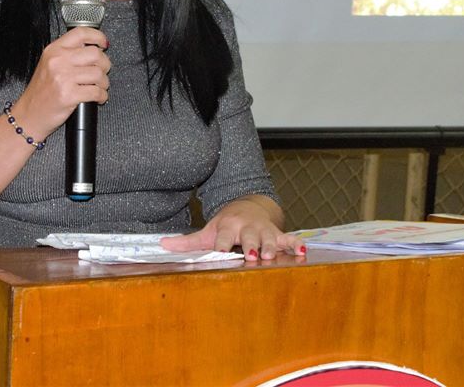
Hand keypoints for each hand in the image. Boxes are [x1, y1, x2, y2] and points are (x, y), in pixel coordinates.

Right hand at [11, 26, 110, 137]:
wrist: (29, 114)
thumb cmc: (40, 92)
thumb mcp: (48, 65)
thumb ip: (67, 54)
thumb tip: (92, 48)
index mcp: (53, 50)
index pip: (80, 33)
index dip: (97, 36)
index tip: (103, 43)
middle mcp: (58, 61)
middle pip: (95, 53)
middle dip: (104, 64)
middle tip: (102, 71)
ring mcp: (63, 78)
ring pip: (98, 74)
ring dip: (104, 82)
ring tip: (99, 87)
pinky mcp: (69, 95)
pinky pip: (96, 92)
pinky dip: (102, 96)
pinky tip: (98, 97)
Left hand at [160, 195, 305, 261]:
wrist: (249, 207)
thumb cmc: (226, 224)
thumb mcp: (207, 231)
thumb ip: (186, 242)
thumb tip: (161, 245)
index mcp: (227, 227)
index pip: (224, 238)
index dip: (223, 245)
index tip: (222, 253)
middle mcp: (246, 228)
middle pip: (249, 237)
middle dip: (251, 246)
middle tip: (252, 255)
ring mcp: (264, 230)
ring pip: (269, 238)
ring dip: (272, 247)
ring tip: (272, 255)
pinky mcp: (278, 233)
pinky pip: (290, 238)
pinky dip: (296, 245)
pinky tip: (302, 252)